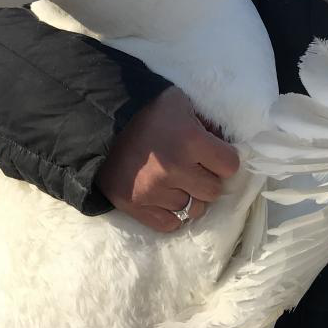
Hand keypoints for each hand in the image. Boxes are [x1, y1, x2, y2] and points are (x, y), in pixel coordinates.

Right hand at [95, 86, 240, 232]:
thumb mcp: (180, 103)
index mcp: (189, 140)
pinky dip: (171, 212)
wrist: (98, 123)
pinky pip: (170, 223)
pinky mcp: (135, 207)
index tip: (213, 154)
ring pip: (193, 209)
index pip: (230, 165)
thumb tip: (222, 144)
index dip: (223, 158)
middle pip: (213, 191)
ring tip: (176, 181)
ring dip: (189, 196)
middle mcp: (173, 169)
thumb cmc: (145, 109)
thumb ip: (204, 123)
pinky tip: (165, 196)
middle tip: (193, 167)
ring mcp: (153, 192)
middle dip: (207, 178)